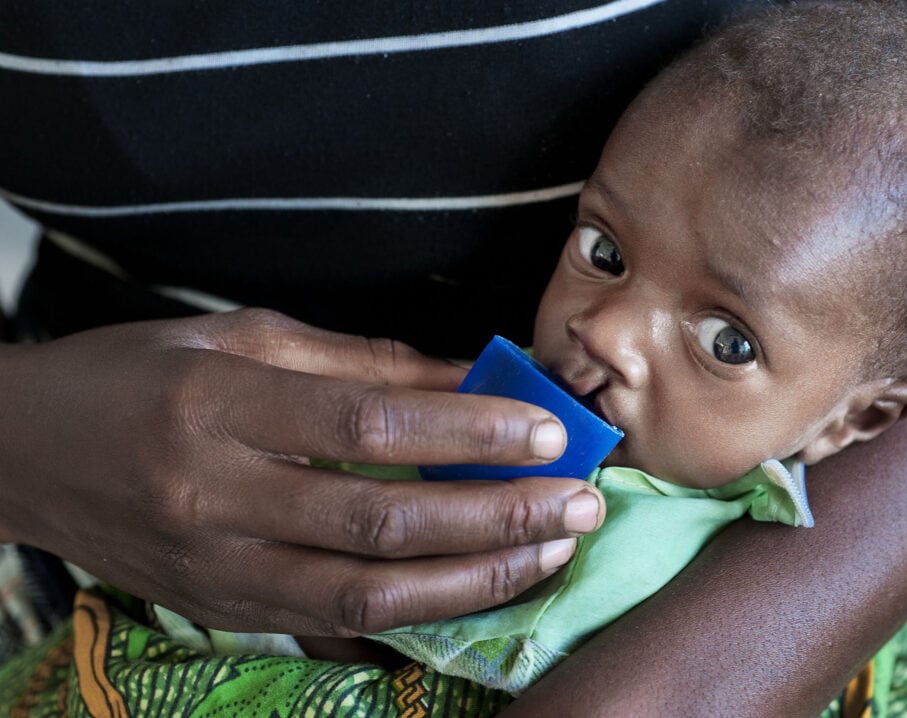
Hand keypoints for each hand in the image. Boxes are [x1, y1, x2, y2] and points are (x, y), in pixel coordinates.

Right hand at [0, 308, 604, 634]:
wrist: (20, 455)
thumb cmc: (133, 376)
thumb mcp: (236, 338)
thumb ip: (358, 361)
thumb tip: (467, 374)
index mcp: (215, 405)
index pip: (366, 425)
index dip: (468, 429)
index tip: (548, 428)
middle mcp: (215, 497)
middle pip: (381, 520)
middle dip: (497, 514)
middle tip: (579, 501)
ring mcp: (217, 569)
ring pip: (368, 593)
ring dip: (476, 576)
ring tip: (553, 550)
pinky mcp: (223, 611)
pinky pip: (339, 623)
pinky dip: (422, 607)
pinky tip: (484, 582)